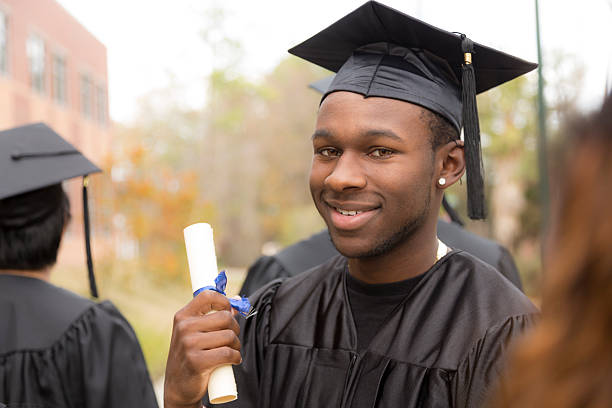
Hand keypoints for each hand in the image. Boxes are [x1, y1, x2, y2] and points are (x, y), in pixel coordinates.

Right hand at [164, 291, 241, 407]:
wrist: (178, 386)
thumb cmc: (190, 355)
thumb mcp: (194, 332)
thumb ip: (212, 316)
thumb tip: (237, 301)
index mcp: (183, 317)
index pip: (207, 295)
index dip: (224, 301)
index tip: (229, 311)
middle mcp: (184, 328)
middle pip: (225, 317)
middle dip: (234, 328)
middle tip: (231, 338)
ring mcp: (189, 344)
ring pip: (229, 336)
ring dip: (236, 345)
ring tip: (231, 350)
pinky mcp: (197, 362)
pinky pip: (228, 353)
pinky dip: (236, 357)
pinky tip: (233, 359)